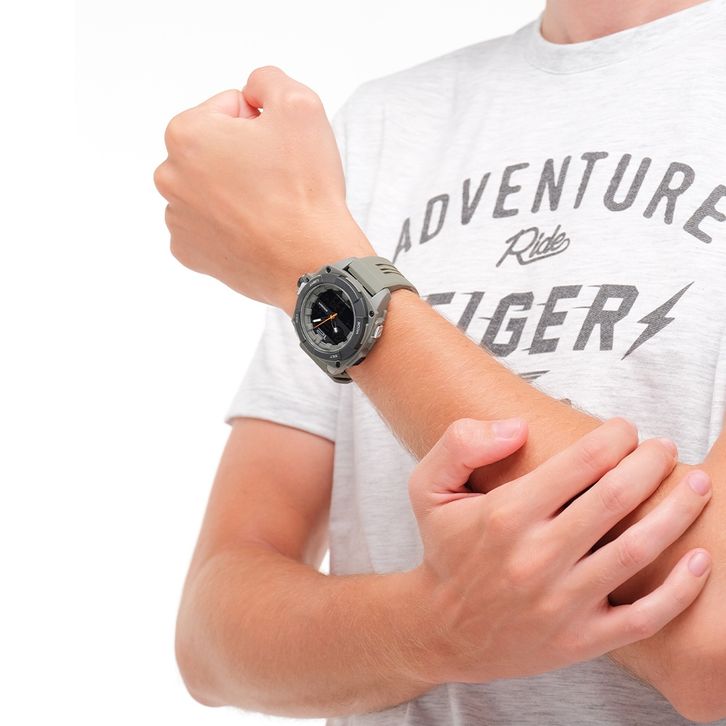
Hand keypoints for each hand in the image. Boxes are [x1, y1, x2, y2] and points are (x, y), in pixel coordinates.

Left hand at [153, 66, 374, 314]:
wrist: (311, 262)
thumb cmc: (305, 189)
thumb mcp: (300, 105)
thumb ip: (267, 79)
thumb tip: (251, 93)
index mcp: (186, 134)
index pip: (228, 108)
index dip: (262, 124)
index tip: (279, 151)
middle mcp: (169, 176)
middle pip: (213, 149)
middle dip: (243, 156)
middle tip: (276, 180)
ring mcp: (176, 219)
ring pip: (210, 188)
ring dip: (235, 190)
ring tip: (269, 209)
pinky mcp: (189, 253)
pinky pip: (208, 226)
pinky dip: (229, 225)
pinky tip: (255, 232)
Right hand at [406, 417, 712, 684]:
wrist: (442, 629)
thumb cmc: (443, 550)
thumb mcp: (427, 487)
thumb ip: (460, 443)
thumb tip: (518, 428)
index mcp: (505, 515)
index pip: (579, 464)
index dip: (613, 438)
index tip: (625, 428)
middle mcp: (536, 558)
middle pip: (615, 499)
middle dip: (650, 464)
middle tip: (664, 449)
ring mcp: (562, 604)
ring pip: (636, 551)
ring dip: (676, 512)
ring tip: (697, 485)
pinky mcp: (580, 641)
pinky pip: (644, 617)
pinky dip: (680, 589)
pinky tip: (701, 560)